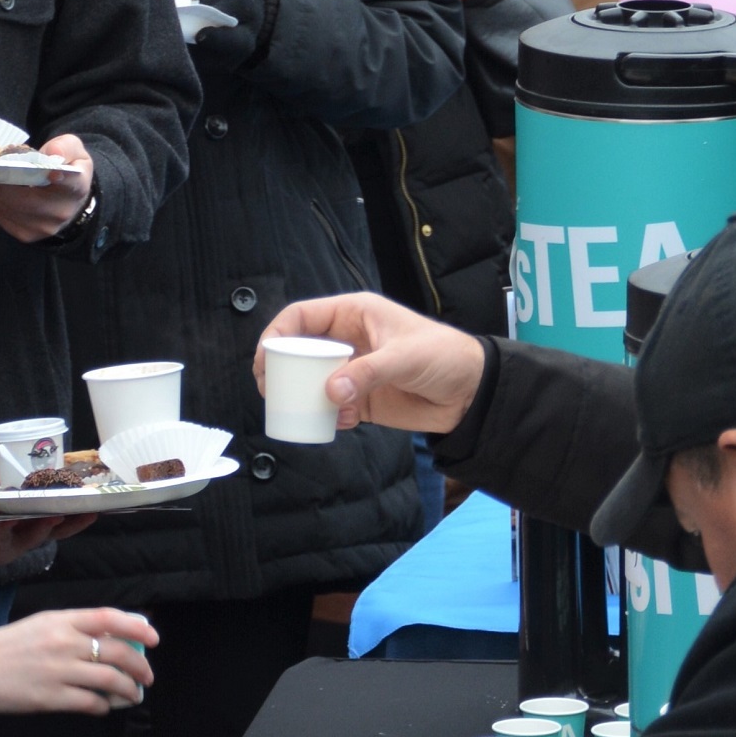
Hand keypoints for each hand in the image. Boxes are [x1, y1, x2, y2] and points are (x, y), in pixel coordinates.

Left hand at [0, 134, 94, 242]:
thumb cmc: (67, 171)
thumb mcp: (75, 152)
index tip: (49, 170)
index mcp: (75, 189)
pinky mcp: (23, 234)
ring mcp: (40, 228)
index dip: (59, 177)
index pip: (70, 184)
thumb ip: (65, 147)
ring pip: (4, 205)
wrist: (69, 203)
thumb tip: (52, 154)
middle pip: (22, 197)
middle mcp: (59, 213)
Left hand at [0, 458, 96, 562]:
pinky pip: (6, 542)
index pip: (62, 513)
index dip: (80, 509)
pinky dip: (9, 530)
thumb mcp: (3, 471)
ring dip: (46, 525)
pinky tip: (10, 520)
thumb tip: (63, 461)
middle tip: (91, 510)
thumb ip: (30, 471)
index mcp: (30, 513)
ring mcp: (10, 545)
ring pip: (35, 537)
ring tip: (58, 512)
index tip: (99, 500)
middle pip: (57, 529)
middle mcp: (24, 531)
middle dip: (74, 520)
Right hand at [0, 608, 157, 712]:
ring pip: (109, 679)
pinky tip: (103, 706)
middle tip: (146, 676)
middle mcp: (62, 642)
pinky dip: (103, 706)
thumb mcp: (39, 626)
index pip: (108, 617)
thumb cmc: (2, 647)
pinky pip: (90, 702)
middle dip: (140, 666)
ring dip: (128, 689)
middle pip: (118, 651)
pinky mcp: (48, 697)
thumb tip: (108, 641)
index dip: (137, 627)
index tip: (153, 639)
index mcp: (60, 620)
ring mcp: (57, 670)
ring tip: (132, 695)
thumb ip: (71, 629)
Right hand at [256, 293, 484, 433]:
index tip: (265, 358)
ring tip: (297, 410)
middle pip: (299, 350)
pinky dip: (327, 416)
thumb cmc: (443, 356)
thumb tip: (329, 392)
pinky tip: (338, 422)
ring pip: (311, 381)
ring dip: (302, 396)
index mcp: (354, 314)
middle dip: (281, 369)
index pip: (302, 316)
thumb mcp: (404, 357)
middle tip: (269, 389)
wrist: (471, 392)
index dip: (277, 333)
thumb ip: (366, 373)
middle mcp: (347, 340)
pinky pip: (331, 407)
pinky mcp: (361, 399)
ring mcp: (352, 371)